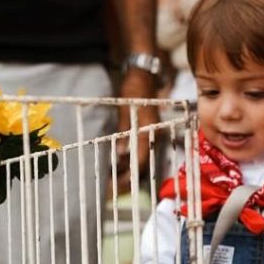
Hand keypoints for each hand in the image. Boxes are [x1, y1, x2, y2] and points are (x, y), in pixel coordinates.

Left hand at [116, 69, 161, 191]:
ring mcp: (151, 134)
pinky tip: (118, 163)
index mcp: (149, 131)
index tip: (115, 184)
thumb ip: (125, 132)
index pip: (140, 160)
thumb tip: (120, 155)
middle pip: (142, 163)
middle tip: (111, 188)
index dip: (129, 174)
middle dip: (127, 177)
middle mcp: (153, 135)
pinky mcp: (146, 131)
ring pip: (140, 158)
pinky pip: (139, 150)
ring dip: (127, 170)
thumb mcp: (126, 110)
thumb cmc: (134, 89)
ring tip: (112, 179)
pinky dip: (129, 159)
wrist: (142, 75)